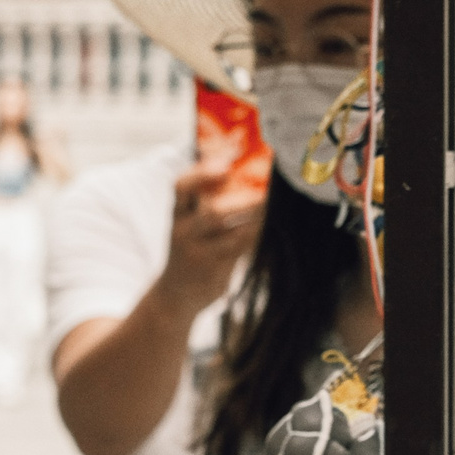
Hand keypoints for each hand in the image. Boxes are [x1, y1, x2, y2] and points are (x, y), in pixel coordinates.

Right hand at [158, 160, 264, 316]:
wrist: (176, 295)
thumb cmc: (192, 249)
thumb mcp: (190, 223)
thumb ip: (208, 198)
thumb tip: (236, 159)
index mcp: (178, 214)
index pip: (181, 187)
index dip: (202, 172)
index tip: (227, 162)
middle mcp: (184, 231)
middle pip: (212, 213)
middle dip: (245, 201)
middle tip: (272, 187)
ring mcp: (199, 253)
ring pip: (233, 235)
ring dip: (259, 219)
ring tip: (279, 205)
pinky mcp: (214, 270)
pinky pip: (240, 250)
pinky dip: (258, 236)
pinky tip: (275, 226)